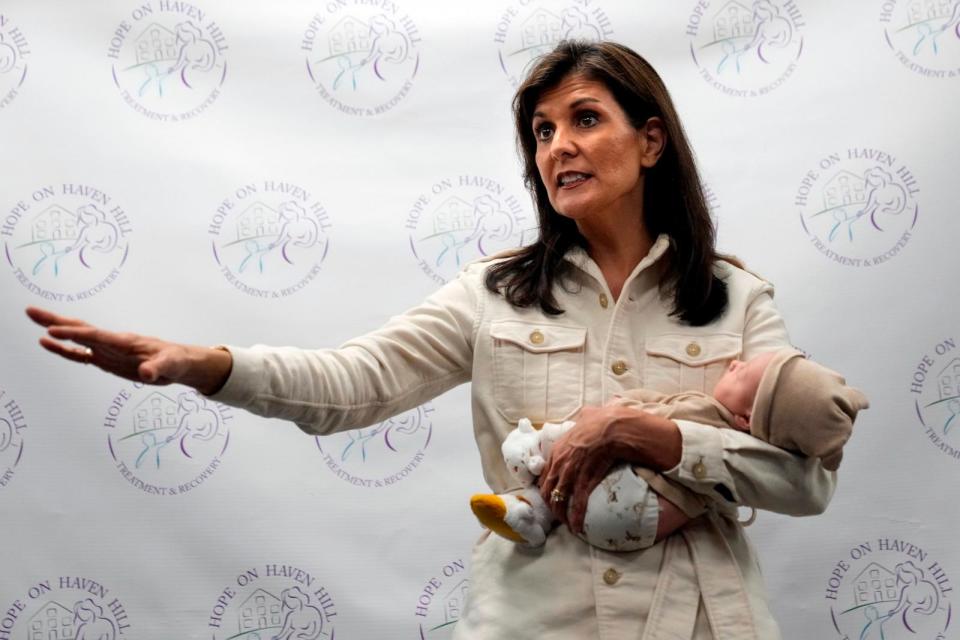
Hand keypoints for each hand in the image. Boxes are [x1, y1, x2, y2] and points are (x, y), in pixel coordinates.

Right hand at [25, 307, 231, 393]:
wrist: (179, 362)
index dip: (74, 334)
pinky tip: (47, 344)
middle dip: (56, 321)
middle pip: (80, 329)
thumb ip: (157, 369)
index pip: (96, 336)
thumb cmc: (176, 361)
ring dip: (55, 331)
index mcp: (125, 342)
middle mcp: (112, 342)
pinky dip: (64, 349)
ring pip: (77, 338)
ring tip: (33, 321)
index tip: (51, 330)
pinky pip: (81, 354)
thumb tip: (147, 373)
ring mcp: (107, 350)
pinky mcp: (106, 360)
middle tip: (30, 311)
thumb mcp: (170, 366)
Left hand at [539, 405, 681, 533]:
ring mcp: (571, 473)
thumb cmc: (603, 421)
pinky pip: (578, 502)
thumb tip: (589, 411)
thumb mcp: (587, 416)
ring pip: (560, 499)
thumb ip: (584, 416)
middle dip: (552, 505)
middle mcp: (560, 463)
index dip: (547, 488)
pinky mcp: (584, 481)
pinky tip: (578, 527)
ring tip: (568, 525)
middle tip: (559, 515)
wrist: (613, 428)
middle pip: (548, 490)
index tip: (552, 497)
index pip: (545, 474)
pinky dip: (576, 517)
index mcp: (558, 449)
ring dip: (562, 515)